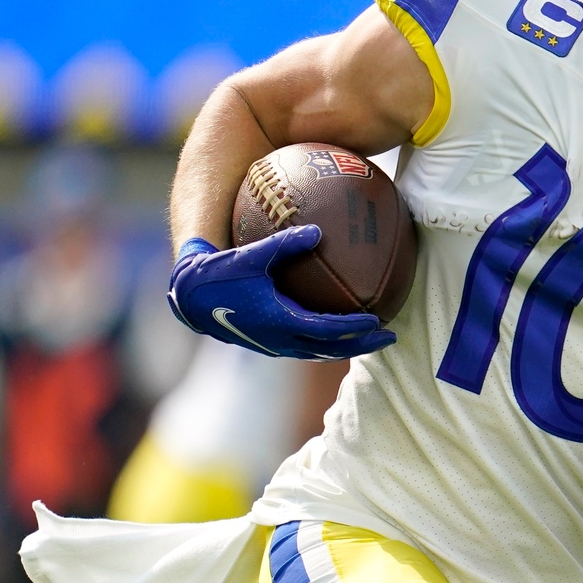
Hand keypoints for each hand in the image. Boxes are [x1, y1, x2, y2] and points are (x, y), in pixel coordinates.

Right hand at [167, 228, 395, 360]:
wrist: (190, 298)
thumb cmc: (219, 273)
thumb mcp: (251, 255)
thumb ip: (285, 243)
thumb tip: (318, 230)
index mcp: (279, 320)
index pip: (327, 330)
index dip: (354, 328)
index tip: (379, 322)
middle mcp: (279, 339)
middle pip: (330, 349)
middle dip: (362, 344)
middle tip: (392, 337)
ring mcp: (274, 345)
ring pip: (319, 352)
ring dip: (347, 347)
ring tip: (372, 338)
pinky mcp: (268, 342)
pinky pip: (306, 347)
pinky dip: (327, 343)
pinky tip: (338, 331)